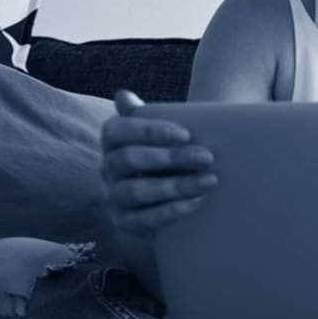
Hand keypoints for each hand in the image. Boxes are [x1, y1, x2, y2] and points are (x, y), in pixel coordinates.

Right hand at [100, 89, 217, 236]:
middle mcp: (108, 167)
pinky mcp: (125, 222)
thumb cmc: (173, 155)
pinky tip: (196, 202)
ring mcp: (114, 196)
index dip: (150, 131)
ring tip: (209, 181)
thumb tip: (123, 96)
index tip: (186, 134)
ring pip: (136, 190)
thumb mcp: (167, 135)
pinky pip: (143, 220)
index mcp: (114, 140)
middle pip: (130, 159)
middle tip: (207, 157)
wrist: (176, 194)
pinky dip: (171, 211)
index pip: (119, 129)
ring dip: (175, 186)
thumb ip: (151, 115)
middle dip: (171, 158)